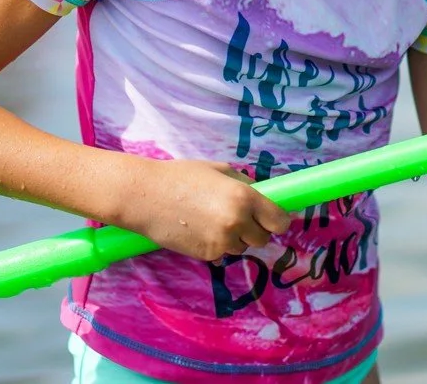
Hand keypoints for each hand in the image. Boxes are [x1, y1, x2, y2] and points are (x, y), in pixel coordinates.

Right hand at [122, 159, 292, 262]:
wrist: (146, 196)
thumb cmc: (182, 176)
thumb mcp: (219, 170)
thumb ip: (244, 184)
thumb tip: (262, 195)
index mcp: (244, 197)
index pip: (280, 222)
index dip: (277, 220)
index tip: (270, 218)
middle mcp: (238, 222)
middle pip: (264, 238)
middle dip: (255, 229)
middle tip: (239, 217)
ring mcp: (222, 241)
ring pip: (243, 247)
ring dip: (236, 238)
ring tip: (214, 220)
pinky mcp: (207, 255)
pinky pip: (223, 253)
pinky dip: (218, 245)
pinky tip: (201, 229)